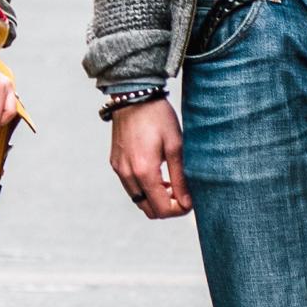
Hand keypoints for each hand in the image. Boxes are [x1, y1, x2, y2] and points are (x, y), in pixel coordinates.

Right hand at [109, 97, 189, 218]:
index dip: (179, 210)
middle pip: (148, 210)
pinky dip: (145, 188)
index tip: (191, 200)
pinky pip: (130, 187)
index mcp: (144, 171)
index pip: (162, 209)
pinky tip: (157, 172)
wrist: (133, 96)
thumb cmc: (158, 117)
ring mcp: (119, 170)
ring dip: (155, 198)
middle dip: (167, 207)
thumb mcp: (175, 145)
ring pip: (138, 200)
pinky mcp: (115, 163)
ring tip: (170, 181)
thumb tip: (187, 203)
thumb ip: (180, 177)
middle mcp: (127, 174)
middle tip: (181, 192)